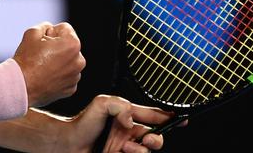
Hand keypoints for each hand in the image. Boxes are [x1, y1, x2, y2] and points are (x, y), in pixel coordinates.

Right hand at [12, 22, 85, 106]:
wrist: (20, 86)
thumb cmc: (26, 59)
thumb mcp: (32, 33)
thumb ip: (45, 26)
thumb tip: (50, 29)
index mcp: (73, 44)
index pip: (64, 29)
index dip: (50, 32)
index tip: (41, 42)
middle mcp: (79, 60)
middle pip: (68, 45)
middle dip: (57, 46)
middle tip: (41, 54)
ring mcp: (76, 76)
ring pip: (68, 61)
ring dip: (59, 61)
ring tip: (43, 67)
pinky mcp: (71, 88)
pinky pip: (67, 75)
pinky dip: (58, 75)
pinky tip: (46, 77)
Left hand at [60, 95, 180, 152]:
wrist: (69, 144)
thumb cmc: (83, 123)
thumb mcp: (101, 104)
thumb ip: (120, 106)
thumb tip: (132, 121)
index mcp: (128, 116)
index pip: (153, 115)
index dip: (169, 117)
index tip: (182, 119)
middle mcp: (130, 132)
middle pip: (156, 136)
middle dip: (157, 138)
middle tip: (148, 138)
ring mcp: (126, 147)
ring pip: (147, 150)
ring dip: (141, 148)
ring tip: (126, 146)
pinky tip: (122, 151)